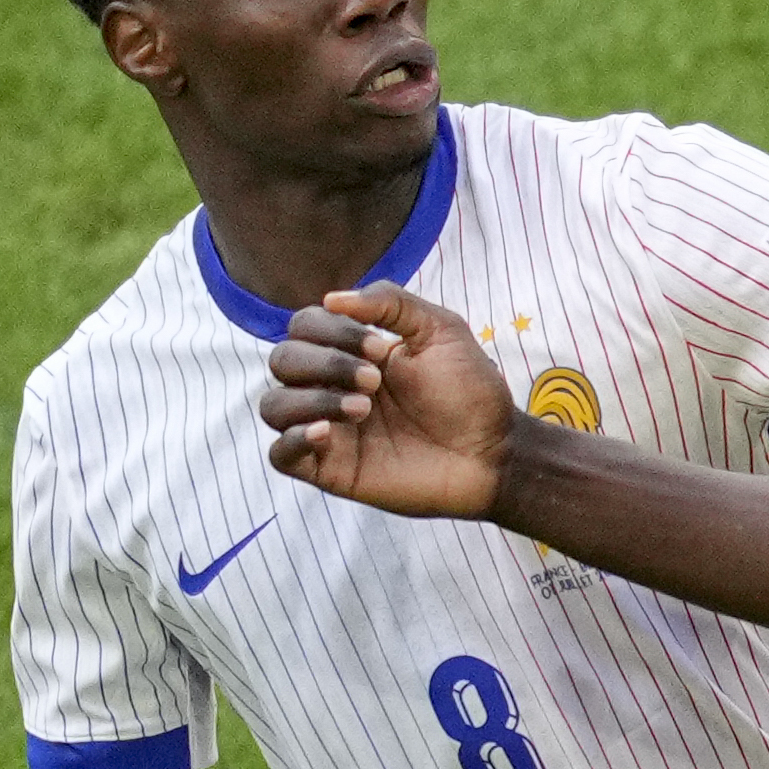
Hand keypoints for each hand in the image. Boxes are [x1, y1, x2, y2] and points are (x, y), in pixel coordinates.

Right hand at [261, 283, 518, 517]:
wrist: (494, 452)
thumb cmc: (471, 394)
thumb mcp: (441, 330)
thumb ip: (391, 302)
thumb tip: (332, 299)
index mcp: (352, 352)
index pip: (305, 326)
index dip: (332, 331)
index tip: (382, 349)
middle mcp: (332, 388)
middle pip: (283, 361)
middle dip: (325, 363)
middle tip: (376, 381)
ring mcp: (330, 430)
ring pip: (273, 406)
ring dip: (311, 399)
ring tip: (364, 409)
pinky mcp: (332, 469)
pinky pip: (280, 455)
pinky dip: (292, 439)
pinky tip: (327, 432)